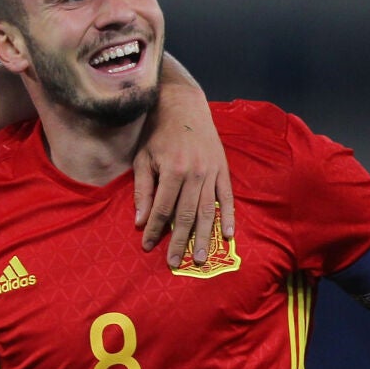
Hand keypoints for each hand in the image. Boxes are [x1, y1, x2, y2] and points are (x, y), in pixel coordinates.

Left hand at [132, 53, 233, 265]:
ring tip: (201, 259)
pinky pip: (227, 198)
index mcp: (172, 171)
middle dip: (179, 241)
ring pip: (208, 211)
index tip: (148, 247)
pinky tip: (228, 235)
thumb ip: (143, 190)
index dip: (155, 230)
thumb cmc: (157, 133)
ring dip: (204, 237)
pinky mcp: (223, 169)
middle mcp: (194, 174)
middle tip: (175, 263)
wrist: (183, 105)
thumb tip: (140, 221)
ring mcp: (212, 172)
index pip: (162, 209)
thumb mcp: (143, 158)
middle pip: (186, 215)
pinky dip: (229, 217)